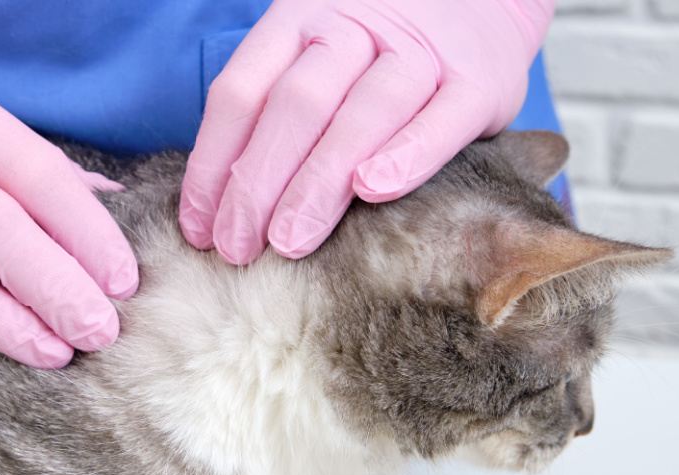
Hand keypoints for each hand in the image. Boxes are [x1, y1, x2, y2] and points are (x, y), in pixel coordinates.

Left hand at [180, 0, 553, 263]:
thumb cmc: (378, 45)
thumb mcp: (315, 53)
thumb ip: (272, 108)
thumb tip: (219, 202)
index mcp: (300, 21)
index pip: (239, 93)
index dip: (213, 165)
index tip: (199, 230)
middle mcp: (354, 26)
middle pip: (295, 107)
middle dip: (257, 185)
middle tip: (237, 248)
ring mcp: (419, 51)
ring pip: (361, 115)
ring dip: (318, 183)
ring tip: (289, 242)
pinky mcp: (479, 81)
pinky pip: (440, 120)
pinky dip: (406, 155)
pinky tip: (373, 191)